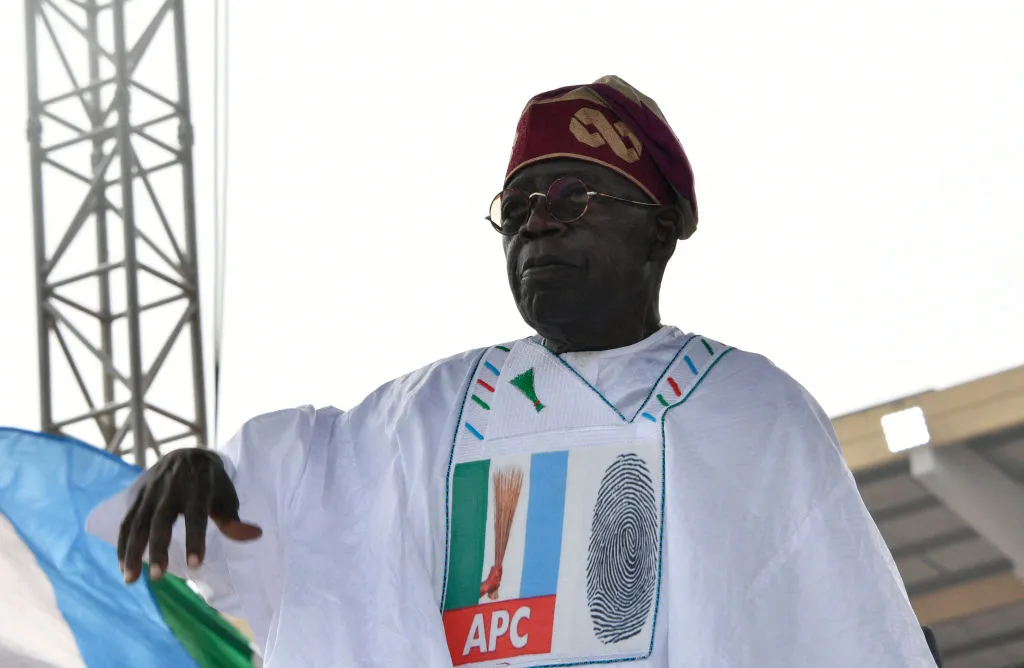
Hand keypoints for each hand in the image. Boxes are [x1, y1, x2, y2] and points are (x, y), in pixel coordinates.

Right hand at [117, 448, 261, 583]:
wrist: (187, 454)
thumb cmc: (211, 483)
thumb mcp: (226, 496)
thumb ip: (235, 519)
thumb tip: (255, 535)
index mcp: (197, 487)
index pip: (196, 515)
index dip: (196, 539)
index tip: (196, 565)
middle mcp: (170, 489)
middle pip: (160, 521)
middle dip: (158, 549)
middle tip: (158, 577)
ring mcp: (150, 492)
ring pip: (137, 523)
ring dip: (132, 552)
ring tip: (131, 580)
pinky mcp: (136, 496)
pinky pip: (125, 522)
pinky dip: (122, 544)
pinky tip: (123, 567)